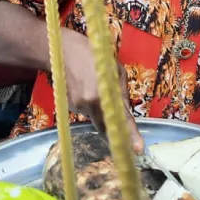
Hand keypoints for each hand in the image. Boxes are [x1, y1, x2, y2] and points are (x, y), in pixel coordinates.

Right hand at [61, 29, 143, 152]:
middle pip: (106, 126)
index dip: (130, 134)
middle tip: (127, 135)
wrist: (62, 51)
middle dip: (116, 129)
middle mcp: (89, 105)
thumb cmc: (94, 55)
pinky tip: (88, 89)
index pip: (120, 118)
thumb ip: (121, 93)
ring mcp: (78, 107)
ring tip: (98, 89)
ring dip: (102, 110)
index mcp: (103, 94)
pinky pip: (87, 111)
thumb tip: (125, 112)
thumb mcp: (115, 70)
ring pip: (97, 118)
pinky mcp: (70, 107)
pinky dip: (92, 105)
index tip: (137, 149)